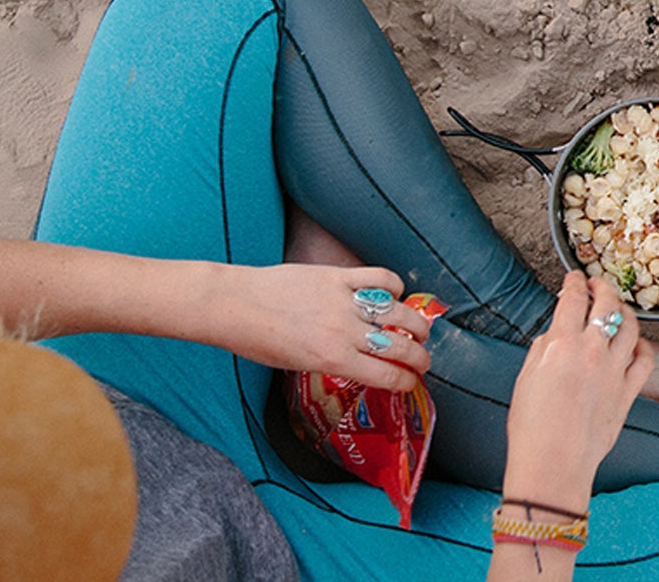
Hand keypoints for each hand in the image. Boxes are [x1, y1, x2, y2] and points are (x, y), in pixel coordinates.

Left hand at [206, 263, 432, 391]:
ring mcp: (343, 301)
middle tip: (423, 360)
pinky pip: (380, 278)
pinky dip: (394, 286)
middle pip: (401, 346)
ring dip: (417, 323)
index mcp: (332, 360)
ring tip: (419, 329)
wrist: (235, 304)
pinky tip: (394, 293)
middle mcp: (344, 332)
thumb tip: (358, 360)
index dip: (407, 382)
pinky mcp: (338, 276)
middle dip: (420, 357)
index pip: (388, 376)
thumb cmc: (257, 340)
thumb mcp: (296, 366)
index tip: (411, 382)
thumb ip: (331, 363)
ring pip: (399, 312)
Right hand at [500, 273, 652, 502]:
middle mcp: (593, 351)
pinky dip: (642, 345)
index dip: (574, 282)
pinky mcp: (629, 391)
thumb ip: (543, 349)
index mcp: (561, 344)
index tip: (574, 278)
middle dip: (603, 287)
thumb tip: (554, 335)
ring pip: (631, 326)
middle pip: (607, 303)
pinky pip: (645, 358)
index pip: (572, 298)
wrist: (553, 464)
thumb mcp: (526, 379)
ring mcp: (615, 370)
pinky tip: (636, 343)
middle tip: (597, 285)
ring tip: (618, 308)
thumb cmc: (532, 428)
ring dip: (625, 311)